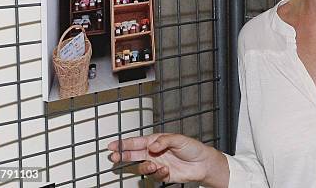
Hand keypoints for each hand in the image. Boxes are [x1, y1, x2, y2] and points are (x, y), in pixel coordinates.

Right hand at [108, 133, 226, 184]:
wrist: (202, 163)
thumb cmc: (192, 147)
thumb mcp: (178, 139)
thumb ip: (163, 141)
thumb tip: (151, 146)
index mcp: (156, 141)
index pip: (137, 142)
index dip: (124, 144)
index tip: (112, 146)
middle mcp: (154, 153)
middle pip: (134, 154)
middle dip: (123, 156)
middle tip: (114, 157)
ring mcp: (157, 164)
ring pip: (143, 167)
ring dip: (145, 167)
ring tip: (152, 166)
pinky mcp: (163, 175)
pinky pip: (155, 176)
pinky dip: (158, 174)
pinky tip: (166, 170)